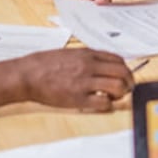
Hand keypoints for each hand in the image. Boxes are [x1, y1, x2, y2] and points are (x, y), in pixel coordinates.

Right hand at [15, 48, 132, 111]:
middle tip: (127, 88)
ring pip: (117, 87)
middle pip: (122, 72)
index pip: (118, 60)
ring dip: (121, 93)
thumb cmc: (45, 64)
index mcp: (87, 54)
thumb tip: (103, 65)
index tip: (124, 75)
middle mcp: (89, 66)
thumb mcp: (70, 53)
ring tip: (114, 96)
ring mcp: (84, 82)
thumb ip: (87, 58)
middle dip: (129, 81)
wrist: (28, 74)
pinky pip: (103, 103)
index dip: (125, 69)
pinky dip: (108, 105)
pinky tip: (102, 104)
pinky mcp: (78, 99)